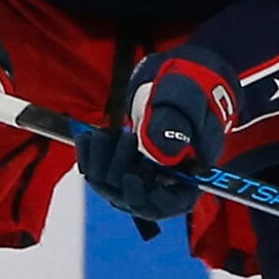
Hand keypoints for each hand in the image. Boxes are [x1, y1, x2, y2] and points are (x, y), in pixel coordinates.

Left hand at [76, 47, 236, 222]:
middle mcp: (163, 182)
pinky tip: (86, 136)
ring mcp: (140, 173)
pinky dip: (89, 155)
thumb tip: (160, 153)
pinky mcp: (121, 161)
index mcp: (190, 176)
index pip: (166, 205)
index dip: (145, 200)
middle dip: (119, 172)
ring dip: (100, 162)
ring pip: (110, 185)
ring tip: (104, 133)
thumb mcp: (186, 99)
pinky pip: (97, 170)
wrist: (177, 74)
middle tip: (125, 137)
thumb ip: (175, 124)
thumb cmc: (192, 87)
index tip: (130, 179)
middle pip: (132, 199)